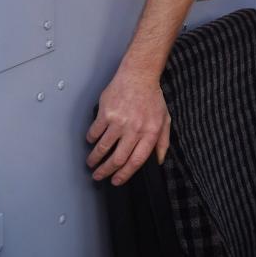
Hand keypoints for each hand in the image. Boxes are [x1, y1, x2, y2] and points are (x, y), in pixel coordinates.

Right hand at [85, 65, 170, 185]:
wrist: (139, 75)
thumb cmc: (152, 97)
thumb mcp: (165, 120)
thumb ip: (162, 142)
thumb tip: (159, 161)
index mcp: (150, 133)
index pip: (136, 161)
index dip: (124, 175)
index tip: (116, 181)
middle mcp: (134, 129)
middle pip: (117, 159)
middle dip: (106, 171)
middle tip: (99, 175)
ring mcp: (119, 121)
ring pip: (103, 148)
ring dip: (95, 159)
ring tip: (92, 163)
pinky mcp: (105, 113)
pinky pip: (94, 132)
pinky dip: (91, 140)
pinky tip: (91, 142)